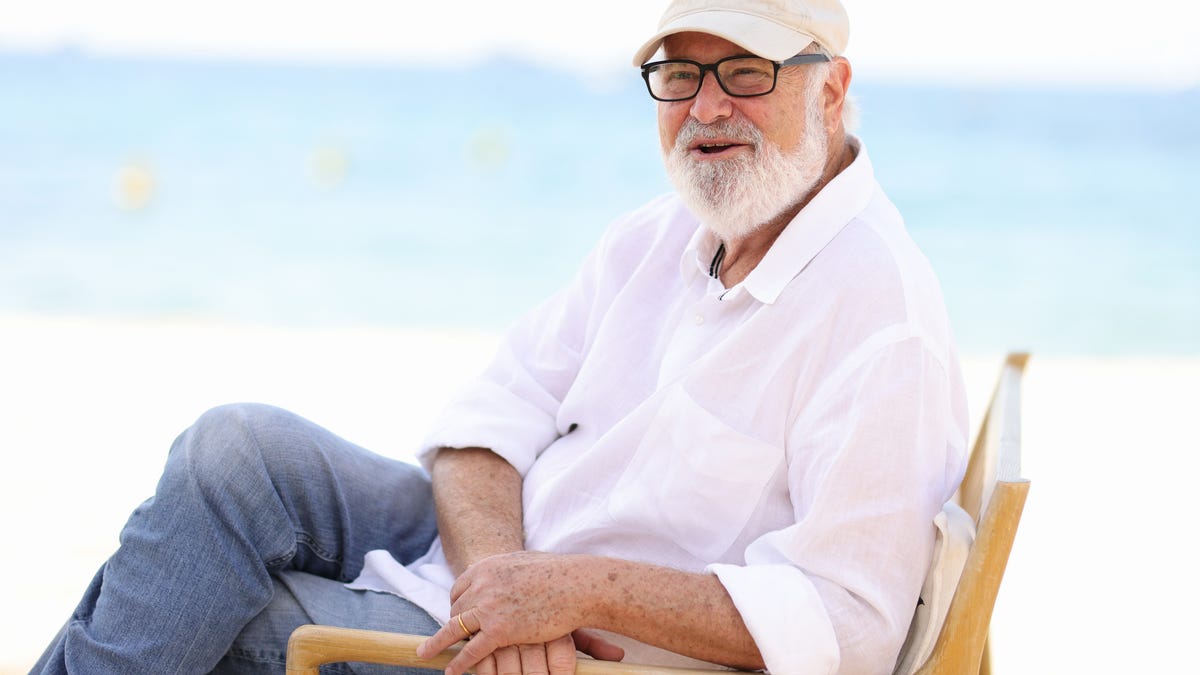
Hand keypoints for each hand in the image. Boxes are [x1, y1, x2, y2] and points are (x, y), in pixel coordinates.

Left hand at [416, 552, 623, 674]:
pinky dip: (459, 662)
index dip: (458, 603)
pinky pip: (472, 650)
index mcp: (487, 567)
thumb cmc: (559, 574)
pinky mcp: (500, 630)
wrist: (576, 584)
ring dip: (438, 643)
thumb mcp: (524, 563)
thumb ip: (507, 571)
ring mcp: (489, 607)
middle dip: (455, 622)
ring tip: (425, 653)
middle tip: (450, 637)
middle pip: (458, 608)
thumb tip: (504, 574)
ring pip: (456, 628)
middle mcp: (482, 585)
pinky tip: (452, 672)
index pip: (461, 588)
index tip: (458, 613)